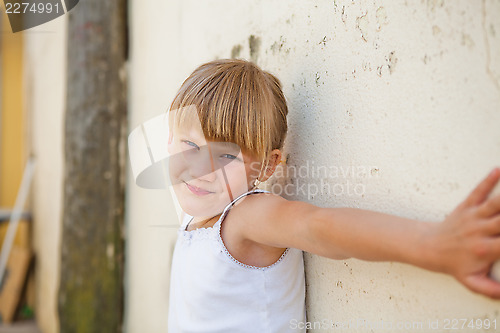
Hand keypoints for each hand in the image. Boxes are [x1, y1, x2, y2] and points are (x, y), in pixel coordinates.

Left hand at [427, 168, 499, 297]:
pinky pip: (478, 191)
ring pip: (496, 204)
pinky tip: (498, 170)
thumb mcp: (471, 281)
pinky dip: (488, 180)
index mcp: (484, 249)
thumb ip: (492, 290)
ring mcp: (473, 216)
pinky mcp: (466, 206)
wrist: (427, 247)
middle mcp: (480, 230)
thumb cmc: (452, 264)